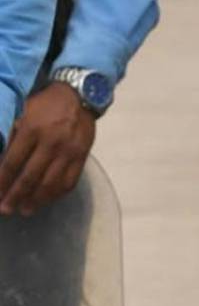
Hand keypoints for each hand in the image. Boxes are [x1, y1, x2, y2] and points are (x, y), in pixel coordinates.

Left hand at [0, 84, 96, 217]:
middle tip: (6, 210)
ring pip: (50, 183)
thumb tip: (2, 164)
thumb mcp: (23, 113)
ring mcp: (69, 150)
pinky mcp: (82, 155)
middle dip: (15, 196)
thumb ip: (13, 137)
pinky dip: (57, 194)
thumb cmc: (45, 104)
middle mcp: (51, 142)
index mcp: (32, 130)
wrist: (79, 94)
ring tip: (25, 210)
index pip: (12, 163)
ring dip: (36, 200)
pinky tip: (47, 199)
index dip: (1, 182)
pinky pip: (70, 181)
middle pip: (30, 177)